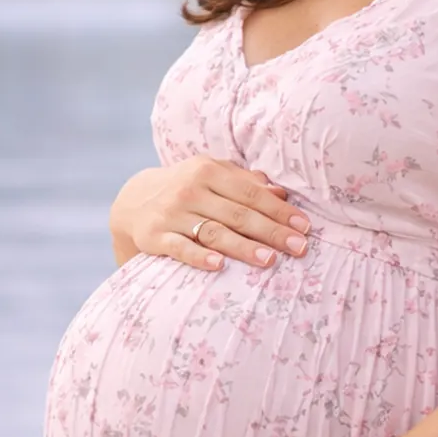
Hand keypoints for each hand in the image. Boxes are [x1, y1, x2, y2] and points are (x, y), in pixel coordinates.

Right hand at [108, 156, 310, 270]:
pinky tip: (219, 265)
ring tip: (270, 260)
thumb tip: (281, 193)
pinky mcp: (154, 236)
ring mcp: (171, 213)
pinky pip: (180, 248)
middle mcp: (190, 189)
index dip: (279, 211)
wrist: (133, 202)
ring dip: (244, 247)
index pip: (251, 193)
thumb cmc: (186, 190)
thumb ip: (244, 182)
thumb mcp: (211, 177)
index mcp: (208, 170)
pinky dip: (199, 256)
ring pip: (214, 232)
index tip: (304, 227)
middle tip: (299, 247)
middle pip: (238, 214)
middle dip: (271, 232)